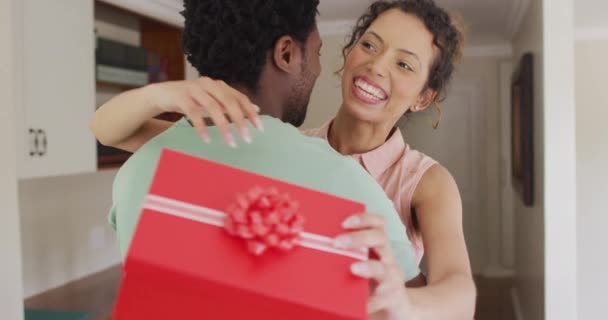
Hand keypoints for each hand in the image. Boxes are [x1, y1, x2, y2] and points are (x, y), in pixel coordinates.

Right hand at [143, 77, 261, 146]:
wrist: (162, 94)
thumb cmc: (192, 100)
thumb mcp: (214, 102)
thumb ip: (233, 105)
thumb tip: (256, 109)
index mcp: (219, 85)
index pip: (239, 98)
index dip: (250, 112)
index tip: (259, 128)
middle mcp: (209, 84)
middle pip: (229, 101)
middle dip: (240, 121)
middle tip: (247, 138)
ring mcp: (194, 89)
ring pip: (213, 107)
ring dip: (223, 127)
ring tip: (231, 143)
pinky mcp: (181, 96)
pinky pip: (193, 112)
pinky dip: (202, 127)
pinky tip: (207, 139)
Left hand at [334, 213, 415, 319]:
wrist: (396, 308)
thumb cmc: (371, 282)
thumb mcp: (362, 264)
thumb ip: (346, 255)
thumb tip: (316, 246)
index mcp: (379, 247)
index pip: (378, 224)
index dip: (363, 219)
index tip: (343, 223)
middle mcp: (388, 259)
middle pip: (380, 238)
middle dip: (359, 238)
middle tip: (336, 243)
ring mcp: (393, 279)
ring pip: (384, 268)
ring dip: (368, 267)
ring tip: (353, 269)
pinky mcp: (392, 299)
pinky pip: (382, 298)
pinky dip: (369, 301)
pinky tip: (360, 303)